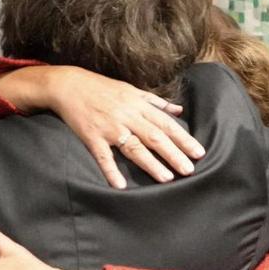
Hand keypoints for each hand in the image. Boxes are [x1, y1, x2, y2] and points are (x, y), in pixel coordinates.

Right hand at [0, 65, 205, 188]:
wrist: (69, 85)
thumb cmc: (103, 88)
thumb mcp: (132, 90)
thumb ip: (156, 102)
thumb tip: (179, 110)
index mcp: (138, 105)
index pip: (166, 124)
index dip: (184, 139)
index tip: (199, 152)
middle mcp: (127, 116)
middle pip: (155, 137)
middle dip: (174, 154)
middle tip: (189, 170)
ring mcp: (110, 127)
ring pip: (134, 147)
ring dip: (151, 163)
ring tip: (167, 178)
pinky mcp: (92, 136)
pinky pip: (103, 156)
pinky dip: (111, 170)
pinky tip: (120, 185)